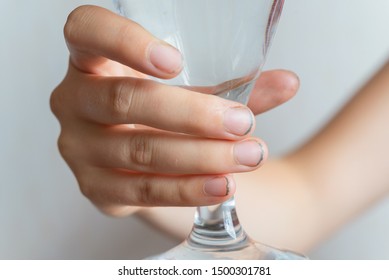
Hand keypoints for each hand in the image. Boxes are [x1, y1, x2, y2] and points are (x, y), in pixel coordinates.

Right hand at [50, 5, 298, 215]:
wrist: (136, 157)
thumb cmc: (158, 111)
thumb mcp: (187, 90)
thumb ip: (231, 87)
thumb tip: (288, 83)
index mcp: (90, 60)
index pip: (86, 32)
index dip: (124, 42)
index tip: (175, 61)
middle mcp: (74, 101)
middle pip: (125, 99)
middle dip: (190, 114)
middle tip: (240, 123)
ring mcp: (79, 148)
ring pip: (140, 150)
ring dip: (200, 156)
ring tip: (248, 155)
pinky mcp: (96, 187)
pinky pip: (144, 191)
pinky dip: (187, 189)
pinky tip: (222, 185)